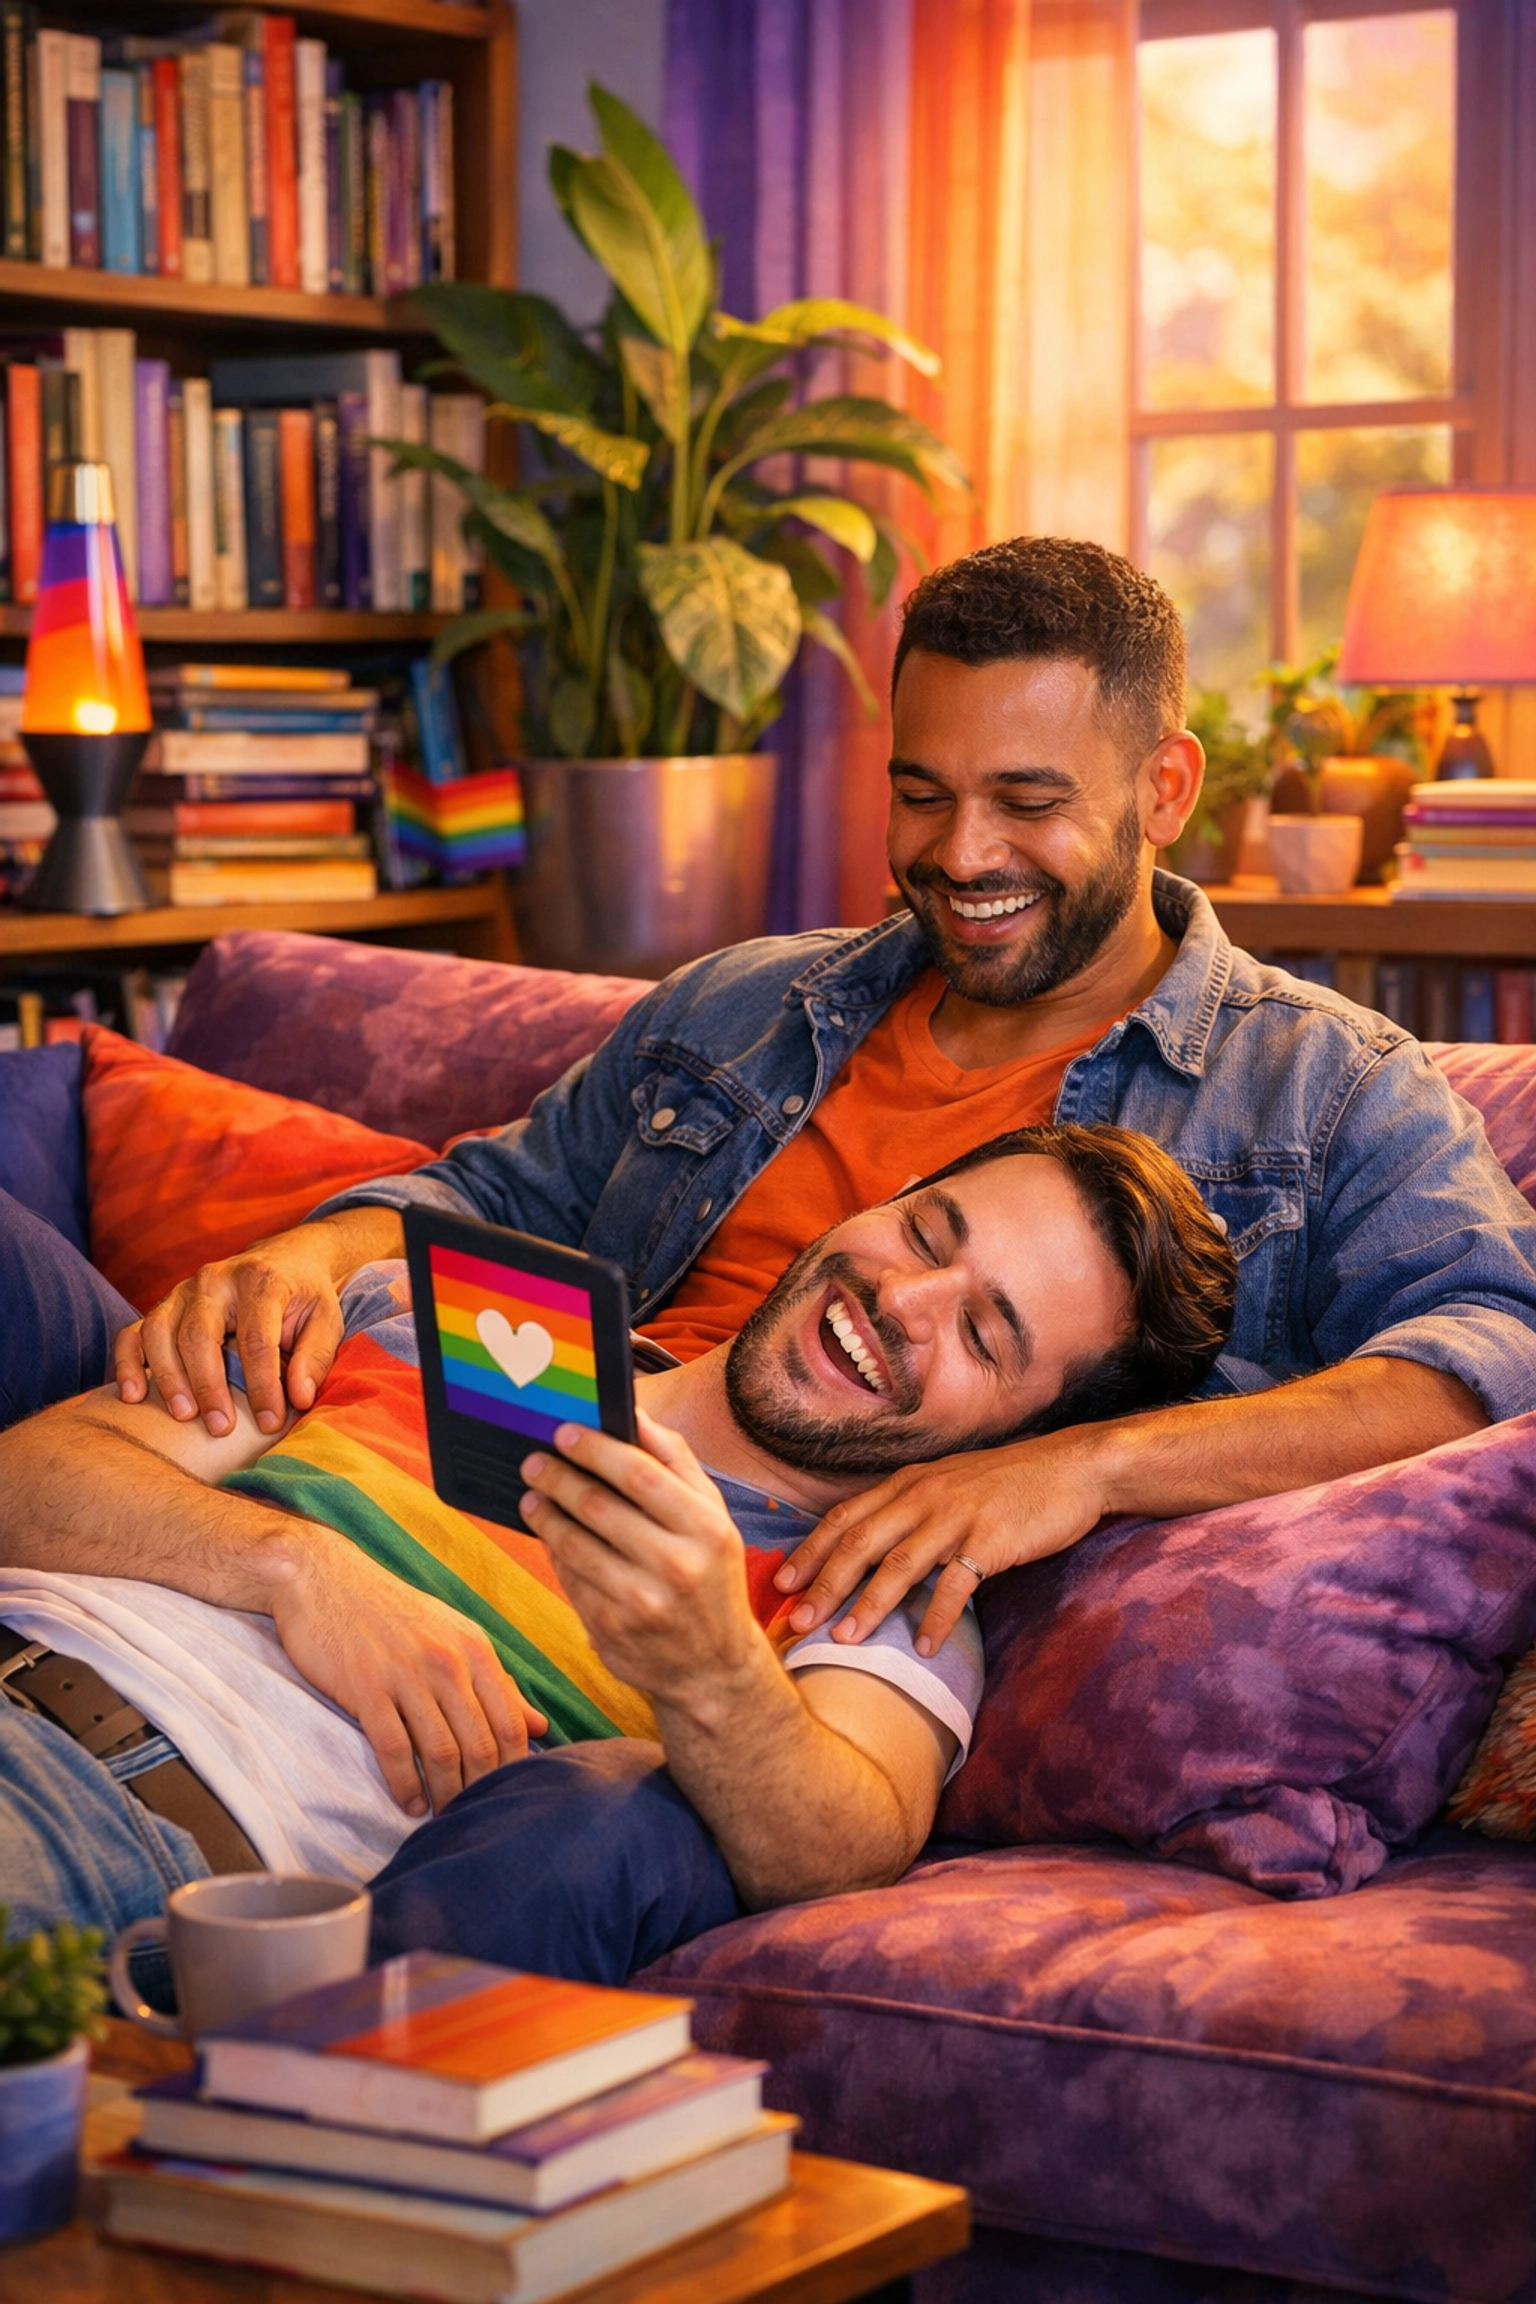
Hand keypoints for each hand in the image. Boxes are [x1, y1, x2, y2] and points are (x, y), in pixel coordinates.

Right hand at [113, 1208, 401, 1437]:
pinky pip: (133, 1332)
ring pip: (160, 1332)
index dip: (261, 1384)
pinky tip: (131, 1396)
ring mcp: (182, 1291)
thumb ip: (315, 1357)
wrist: (283, 1260)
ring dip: (167, 1377)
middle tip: (219, 1427)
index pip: (255, 1337)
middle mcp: (214, 1280)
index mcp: (260, 1281)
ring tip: (183, 1416)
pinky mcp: (163, 1306)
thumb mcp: (325, 1320)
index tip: (270, 1422)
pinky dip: (127, 1362)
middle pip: (199, 1333)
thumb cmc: (304, 1298)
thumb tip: (299, 1398)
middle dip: (207, 1384)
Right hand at [263, 1524, 545, 1814]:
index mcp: (475, 1648)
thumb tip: (540, 1725)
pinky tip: (410, 1801)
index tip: (504, 1795)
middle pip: (480, 1743)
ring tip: (443, 1815)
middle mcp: (448, 1661)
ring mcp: (407, 1674)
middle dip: (479, 1788)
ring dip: (445, 1794)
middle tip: (473, 1814)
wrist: (324, 1579)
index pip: (509, 1722)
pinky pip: (395, 1749)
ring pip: (441, 1752)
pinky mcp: (367, 1688)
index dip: (512, 1767)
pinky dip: (406, 1784)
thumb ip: (498, 1683)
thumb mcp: (454, 1636)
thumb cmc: (393, 1613)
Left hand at [520, 1411, 765, 1713]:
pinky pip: (569, 1579)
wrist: (714, 1666)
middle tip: (533, 1461)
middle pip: (598, 1507)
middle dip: (558, 1478)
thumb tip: (633, 1412)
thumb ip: (676, 1462)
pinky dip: (555, 1553)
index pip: (639, 1475)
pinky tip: (550, 1535)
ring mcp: (641, 1603)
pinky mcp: (610, 1630)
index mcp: (706, 1529)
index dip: (594, 1449)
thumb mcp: (713, 1517)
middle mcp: (676, 1566)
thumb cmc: (710, 1572)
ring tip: (531, 1496)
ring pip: (574, 1545)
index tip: (563, 1431)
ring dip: (545, 1515)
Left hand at [773, 1427, 1113, 1654]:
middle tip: (797, 1622)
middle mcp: (925, 1495)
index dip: (811, 1552)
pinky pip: (956, 1585)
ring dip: (869, 1606)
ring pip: (899, 1565)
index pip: (845, 1517)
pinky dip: (937, 1619)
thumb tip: (870, 1550)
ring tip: (844, 1640)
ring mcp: (957, 1516)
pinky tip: (925, 1647)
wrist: (1073, 1468)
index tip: (782, 1586)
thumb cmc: (1009, 1482)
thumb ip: (910, 1509)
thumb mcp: (948, 1483)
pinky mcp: (991, 1540)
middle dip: (824, 1584)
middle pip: (861, 1543)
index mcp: (909, 1482)